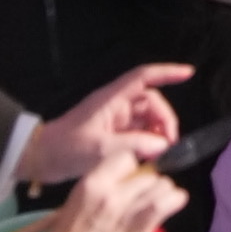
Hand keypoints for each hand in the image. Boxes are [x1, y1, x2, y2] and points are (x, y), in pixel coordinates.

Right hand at [25, 153, 180, 231]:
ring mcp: (128, 213)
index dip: (132, 167)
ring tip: (157, 201)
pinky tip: (171, 205)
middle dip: (149, 182)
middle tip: (144, 195)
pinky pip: (167, 205)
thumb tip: (128, 178)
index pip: (127, 158)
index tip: (132, 177)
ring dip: (162, 192)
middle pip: (148, 173)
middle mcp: (112, 195)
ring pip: (162, 186)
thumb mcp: (78, 200)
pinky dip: (174, 201)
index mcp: (92, 184)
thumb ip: (104, 186)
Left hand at [29, 64, 190, 186]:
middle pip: (151, 102)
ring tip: (159, 154)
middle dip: (165, 119)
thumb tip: (162, 146)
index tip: (189, 73)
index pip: (144, 77)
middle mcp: (115, 105)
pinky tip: (149, 157)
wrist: (41, 158)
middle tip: (168, 145)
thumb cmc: (66, 148)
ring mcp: (114, 120)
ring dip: (157, 133)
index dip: (167, 72)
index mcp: (111, 99)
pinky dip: (147, 142)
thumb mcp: (99, 149)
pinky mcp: (111, 134)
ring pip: (146, 119)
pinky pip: (138, 132)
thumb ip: (133, 146)